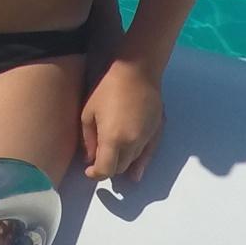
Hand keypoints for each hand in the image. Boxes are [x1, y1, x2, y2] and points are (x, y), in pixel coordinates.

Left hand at [80, 57, 163, 182]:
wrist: (137, 70)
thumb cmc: (108, 87)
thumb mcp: (89, 111)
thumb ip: (88, 139)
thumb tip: (90, 159)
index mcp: (113, 139)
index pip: (105, 169)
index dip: (95, 174)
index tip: (88, 171)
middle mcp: (132, 144)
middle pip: (120, 168)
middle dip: (108, 168)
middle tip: (99, 161)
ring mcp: (146, 139)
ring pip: (133, 162)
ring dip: (122, 164)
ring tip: (114, 160)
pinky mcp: (157, 132)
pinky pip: (148, 155)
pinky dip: (141, 165)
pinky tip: (136, 173)